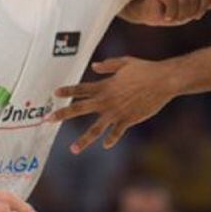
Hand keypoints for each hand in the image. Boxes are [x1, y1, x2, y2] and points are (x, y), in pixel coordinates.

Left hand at [49, 56, 176, 152]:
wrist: (163, 80)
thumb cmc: (145, 69)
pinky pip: (116, 132)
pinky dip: (111, 139)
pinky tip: (106, 145)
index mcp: (104, 86)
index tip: (54, 93)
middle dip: (62, 114)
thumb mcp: (124, 62)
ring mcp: (116, 112)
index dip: (67, 90)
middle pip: (79, 108)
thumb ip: (108, 66)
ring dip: (84, 139)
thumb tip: (94, 66)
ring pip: (95, 128)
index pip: (81, 89)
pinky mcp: (128, 119)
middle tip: (47, 120)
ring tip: (73, 149)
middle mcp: (106, 100)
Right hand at [120, 0, 210, 25]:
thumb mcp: (192, 7)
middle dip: (190, 11)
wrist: (146, 12)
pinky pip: (174, 2)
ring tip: (170, 14)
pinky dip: (171, 12)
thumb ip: (209, 2)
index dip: (201, 6)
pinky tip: (165, 14)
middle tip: (178, 15)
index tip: (190, 13)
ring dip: (179, 13)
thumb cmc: (168, 9)